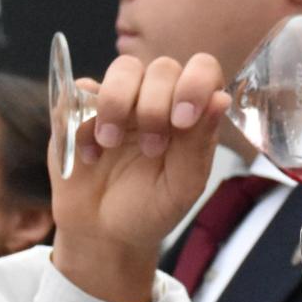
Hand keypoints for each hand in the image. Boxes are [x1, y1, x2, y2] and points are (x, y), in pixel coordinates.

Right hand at [49, 53, 229, 301]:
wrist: (101, 233)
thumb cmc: (149, 209)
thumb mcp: (180, 187)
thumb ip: (199, 144)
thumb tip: (221, 97)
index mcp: (189, 114)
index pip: (203, 70)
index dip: (195, 84)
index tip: (183, 120)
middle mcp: (157, 99)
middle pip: (162, 68)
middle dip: (155, 107)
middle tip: (150, 149)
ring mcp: (119, 101)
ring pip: (124, 69)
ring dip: (118, 105)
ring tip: (111, 145)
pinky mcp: (80, 108)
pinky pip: (81, 92)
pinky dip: (83, 122)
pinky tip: (90, 156)